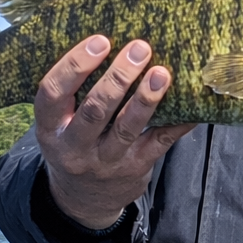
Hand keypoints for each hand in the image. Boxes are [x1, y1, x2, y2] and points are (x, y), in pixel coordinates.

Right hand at [34, 35, 196, 229]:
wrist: (83, 201)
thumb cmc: (74, 145)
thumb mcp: (60, 125)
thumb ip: (74, 95)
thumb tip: (108, 43)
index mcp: (51, 129)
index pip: (52, 94)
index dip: (74, 66)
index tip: (100, 41)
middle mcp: (75, 147)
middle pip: (95, 110)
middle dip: (118, 77)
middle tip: (139, 49)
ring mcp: (106, 161)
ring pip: (126, 128)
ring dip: (146, 98)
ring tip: (162, 73)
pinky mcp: (135, 167)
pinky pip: (159, 142)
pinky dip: (177, 123)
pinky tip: (192, 106)